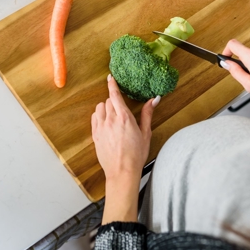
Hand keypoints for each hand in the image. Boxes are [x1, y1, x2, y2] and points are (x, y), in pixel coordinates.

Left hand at [92, 75, 158, 222]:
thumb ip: (147, 114)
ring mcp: (101, 128)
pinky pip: (94, 118)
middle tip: (122, 110)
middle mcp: (110, 120)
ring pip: (99, 108)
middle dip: (114, 101)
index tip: (110, 78)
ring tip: (113, 117)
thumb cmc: (136, 154)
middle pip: (108, 101)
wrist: (122, 172)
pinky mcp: (95, 135)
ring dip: (105, 108)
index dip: (112, 85)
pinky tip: (106, 123)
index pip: (115, 95)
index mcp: (124, 118)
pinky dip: (99, 117)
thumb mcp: (145, 133)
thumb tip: (154, 99)